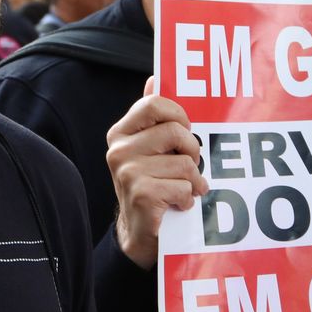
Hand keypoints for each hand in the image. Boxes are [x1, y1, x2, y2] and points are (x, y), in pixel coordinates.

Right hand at [105, 77, 208, 268]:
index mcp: (121, 133)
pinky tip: (177, 204)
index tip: (184, 131)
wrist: (138, 233)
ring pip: (185, 162)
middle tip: (188, 166)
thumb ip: (152, 117)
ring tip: (182, 190)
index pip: (155, 103)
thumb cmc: (151, 186)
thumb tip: (154, 78)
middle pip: (176, 131)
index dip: (179, 115)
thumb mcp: (150, 149)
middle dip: (192, 150)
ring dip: (193, 180)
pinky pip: (184, 186)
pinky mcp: (141, 194)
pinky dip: (188, 198)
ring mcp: (127, 172)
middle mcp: (119, 150)